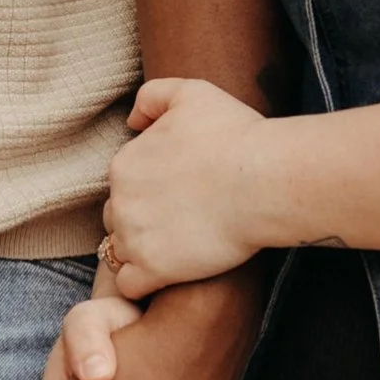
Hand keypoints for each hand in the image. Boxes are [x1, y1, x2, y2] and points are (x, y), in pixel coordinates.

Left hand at [101, 75, 281, 296]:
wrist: (263, 180)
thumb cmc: (234, 134)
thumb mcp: (190, 93)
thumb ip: (152, 97)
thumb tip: (131, 122)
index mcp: (123, 163)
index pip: (122, 183)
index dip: (148, 188)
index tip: (178, 192)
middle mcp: (120, 201)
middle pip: (117, 217)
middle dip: (140, 220)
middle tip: (179, 221)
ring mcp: (134, 238)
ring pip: (119, 252)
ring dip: (141, 252)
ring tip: (175, 249)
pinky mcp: (153, 271)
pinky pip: (129, 286)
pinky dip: (143, 283)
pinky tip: (168, 275)